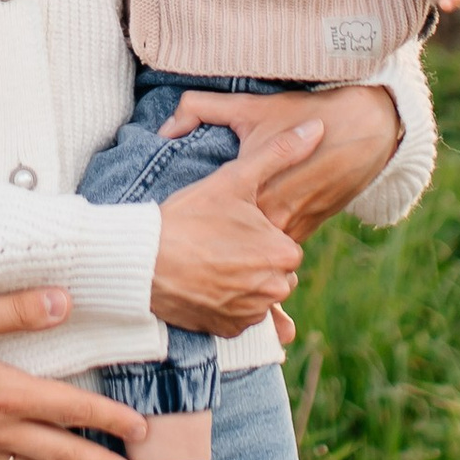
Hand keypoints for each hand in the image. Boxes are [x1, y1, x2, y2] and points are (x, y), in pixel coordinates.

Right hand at [148, 151, 304, 334]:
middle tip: (220, 243)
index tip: (234, 226)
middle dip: (255, 261)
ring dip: (243, 284)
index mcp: (283, 253)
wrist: (142, 261)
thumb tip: (318, 128)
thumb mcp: (235, 179)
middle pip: (275, 272)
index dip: (260, 234)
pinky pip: (239, 318)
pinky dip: (226, 305)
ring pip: (258, 294)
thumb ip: (280, 153)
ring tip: (210, 262)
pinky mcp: (228, 331)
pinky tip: (205, 284)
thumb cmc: (189, 217)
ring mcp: (251, 314)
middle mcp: (274, 288)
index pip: (284, 245)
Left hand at [165, 84, 404, 238]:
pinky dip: (263, 248)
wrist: (363, 129)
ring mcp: (295, 226)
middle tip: (187, 247)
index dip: (193, 229)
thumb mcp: (249, 107)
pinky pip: (280, 246)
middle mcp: (275, 215)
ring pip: (259, 250)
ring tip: (212, 250)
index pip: (214, 223)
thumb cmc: (302, 112)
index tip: (176, 231)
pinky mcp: (310, 228)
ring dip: (240, 251)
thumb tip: (165, 127)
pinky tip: (244, 244)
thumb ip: (201, 109)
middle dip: (213, 245)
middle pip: (235, 243)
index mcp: (254, 189)